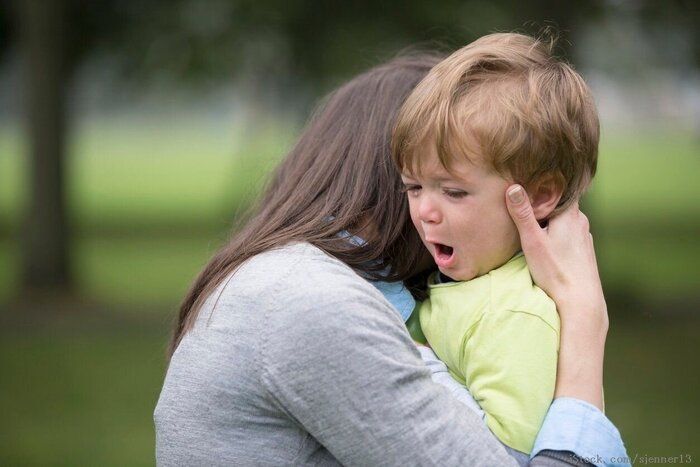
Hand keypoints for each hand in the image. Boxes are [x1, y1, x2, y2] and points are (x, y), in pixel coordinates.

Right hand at [505, 185, 606, 408]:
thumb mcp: (532, 241)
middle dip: (544, 203)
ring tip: (532, 222)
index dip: (545, 183)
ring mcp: (584, 237)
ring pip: (564, 220)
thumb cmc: (556, 272)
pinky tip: (546, 243)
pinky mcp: (584, 252)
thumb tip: (514, 187)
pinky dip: (556, 233)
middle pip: (560, 204)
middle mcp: (581, 222)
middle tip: (524, 202)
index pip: (560, 187)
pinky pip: (568, 234)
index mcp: (570, 214)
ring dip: (550, 220)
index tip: (530, 180)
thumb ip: (523, 214)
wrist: (580, 302)